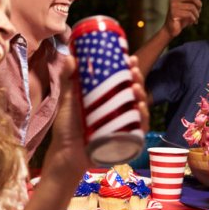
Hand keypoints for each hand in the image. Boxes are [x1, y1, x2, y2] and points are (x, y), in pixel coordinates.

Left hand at [42, 55, 150, 183]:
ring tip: (136, 88)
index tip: (130, 58)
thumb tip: (70, 56)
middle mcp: (118, 109)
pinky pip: (139, 128)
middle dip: (137, 79)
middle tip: (134, 71)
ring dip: (141, 95)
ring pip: (139, 107)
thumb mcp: (67, 100)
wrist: (65, 153)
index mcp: (107, 98)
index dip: (128, 69)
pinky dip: (143, 118)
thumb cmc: (67, 126)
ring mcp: (123, 123)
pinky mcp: (126, 138)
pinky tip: (140, 109)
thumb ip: (69, 79)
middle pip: (133, 91)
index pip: (122, 80)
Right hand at [162, 0, 201, 37]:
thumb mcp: (187, 9)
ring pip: (192, 7)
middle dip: (199, 4)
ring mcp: (173, 6)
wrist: (171, 30)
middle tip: (200, 10)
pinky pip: (189, 14)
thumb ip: (191, 1)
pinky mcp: (173, 13)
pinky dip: (193, 19)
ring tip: (196, 18)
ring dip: (197, 14)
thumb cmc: (180, 19)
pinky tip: (192, 22)